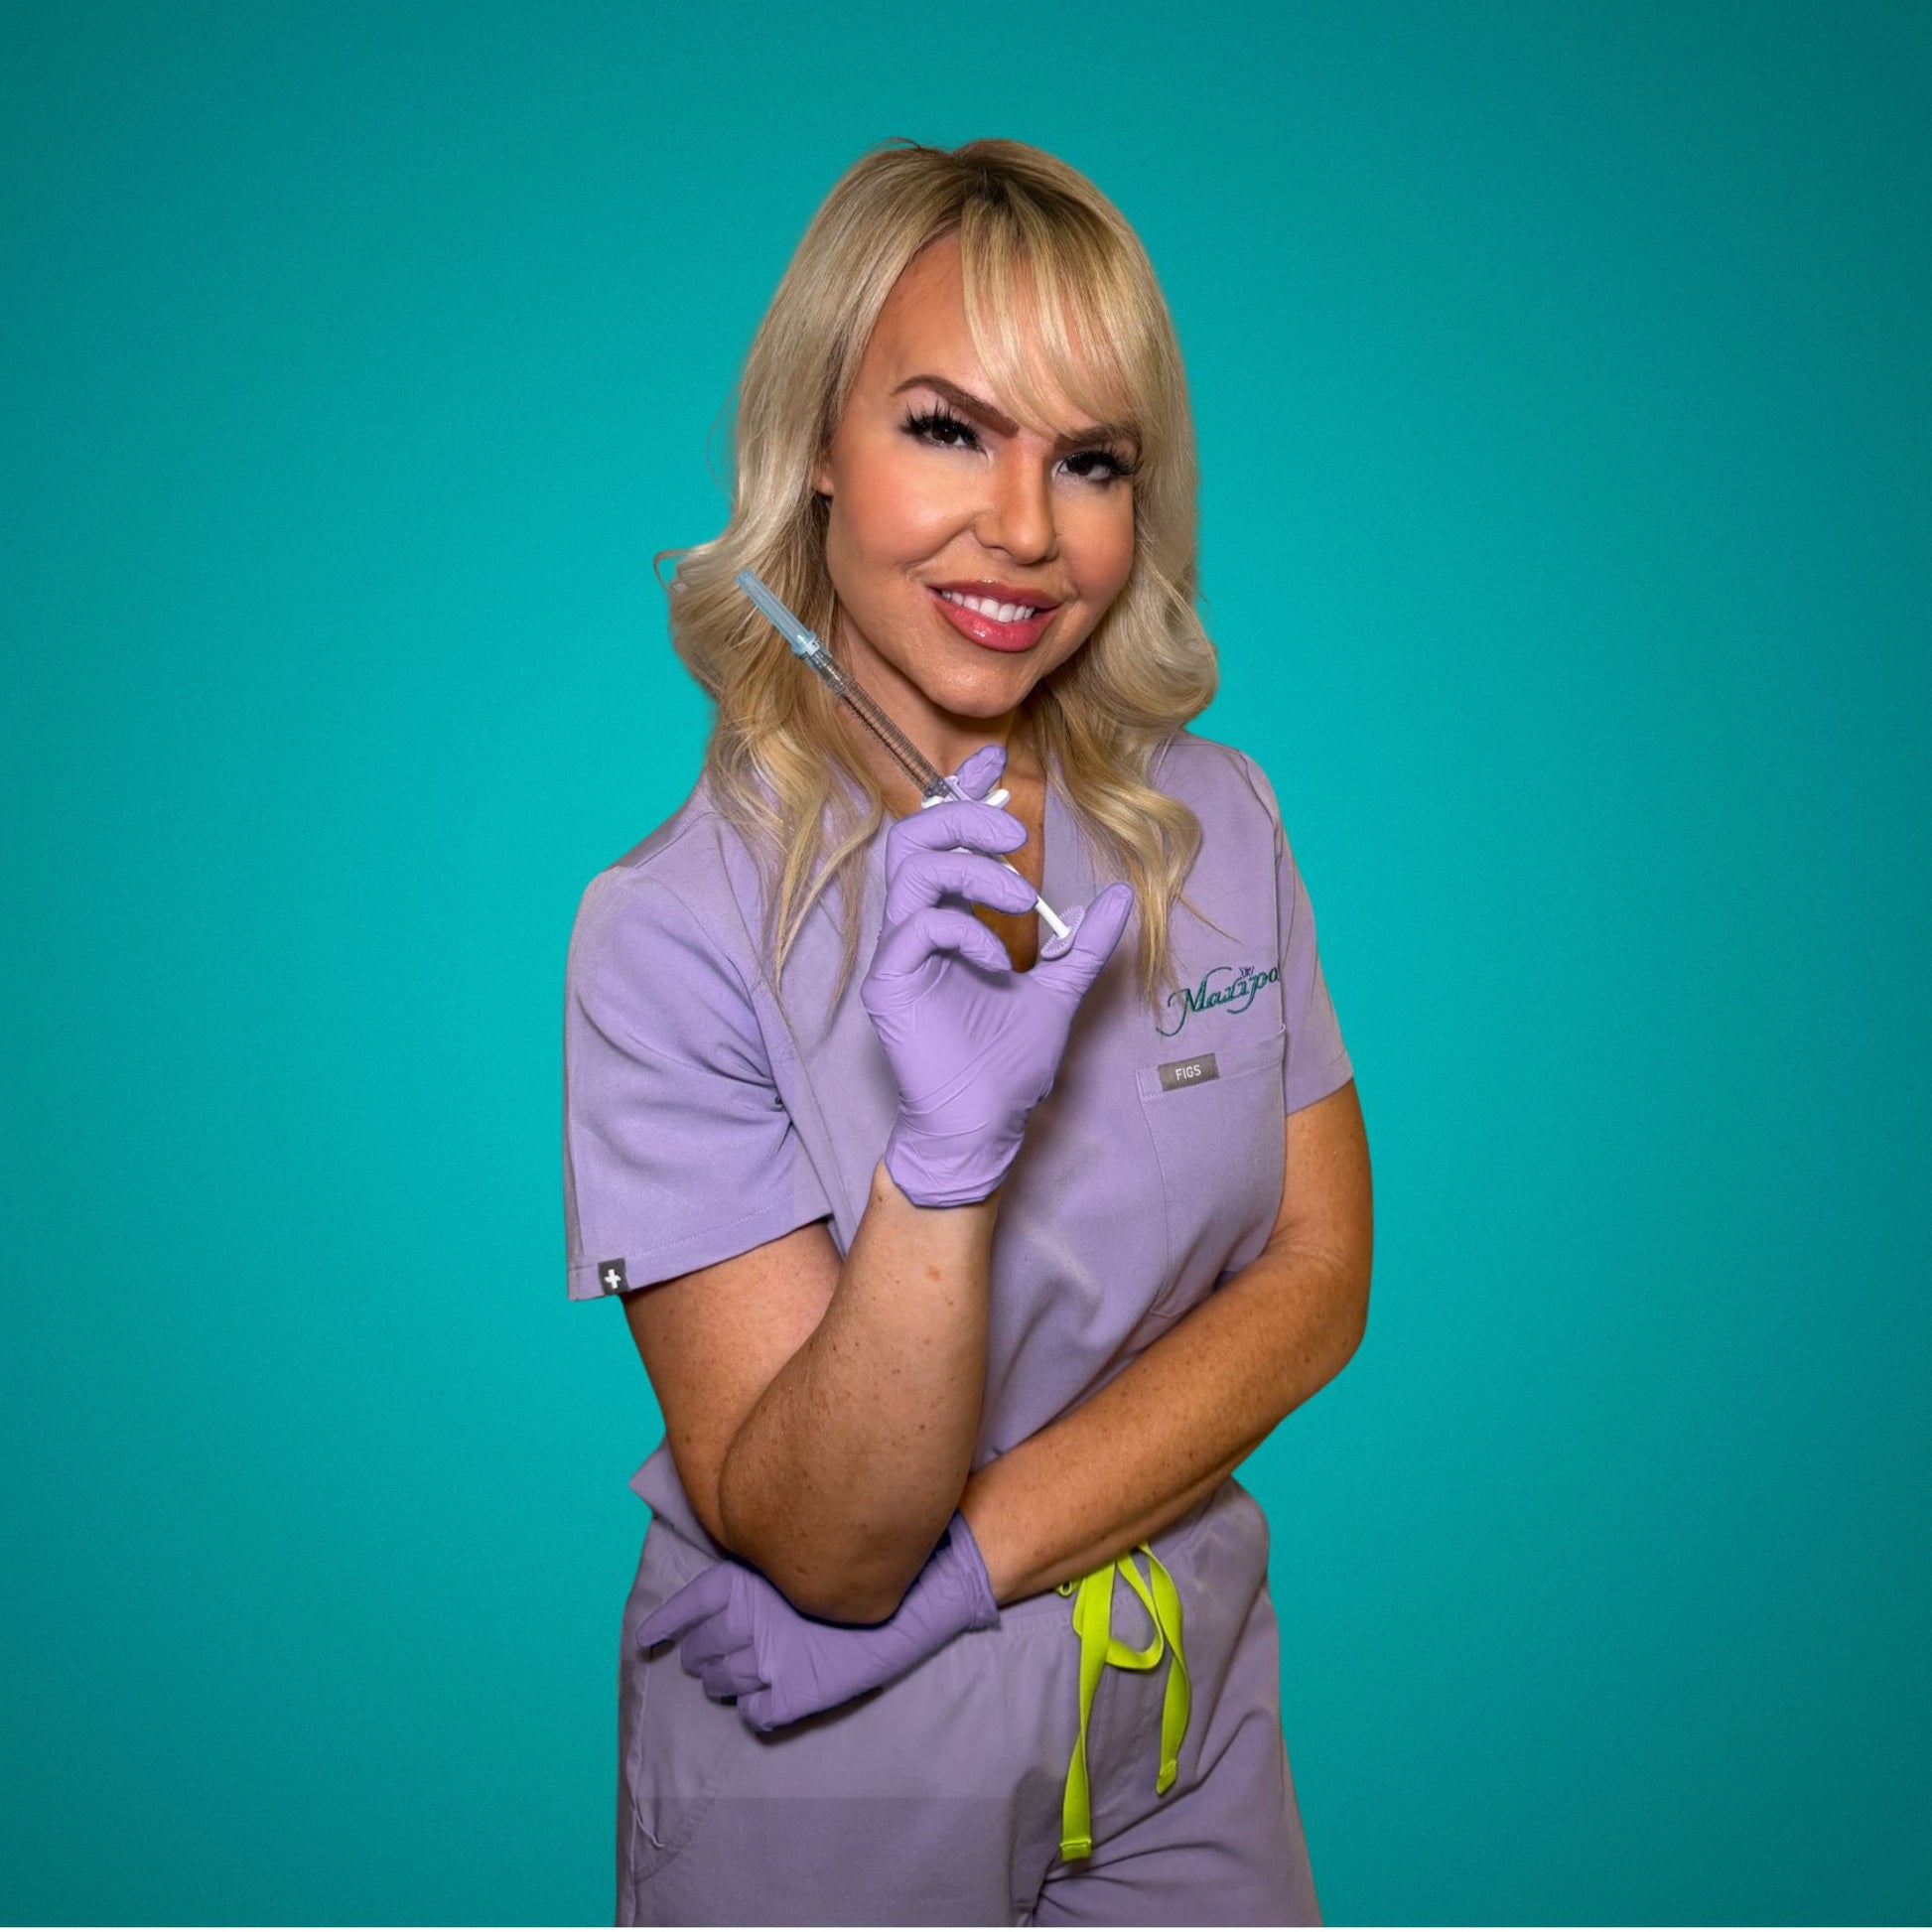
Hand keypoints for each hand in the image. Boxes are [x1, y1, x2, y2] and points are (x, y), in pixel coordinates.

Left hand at [634, 1511, 1000, 1731]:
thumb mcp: (806, 1552)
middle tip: (709, 1655)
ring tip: (735, 1676)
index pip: (687, 1609)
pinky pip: (756, 1715)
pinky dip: (757, 1708)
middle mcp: (748, 1623)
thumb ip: (765, 1570)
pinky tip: (768, 1698)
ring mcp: (770, 1663)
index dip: (664, 1627)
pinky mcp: (797, 1697)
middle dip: (700, 1654)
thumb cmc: (865, 1556)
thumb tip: (730, 1594)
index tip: (650, 1640)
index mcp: (744, 1582)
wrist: (920, 1585)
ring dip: (724, 1681)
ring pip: (722, 1685)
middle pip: (700, 1653)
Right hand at [862, 744, 1134, 1208]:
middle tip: (1017, 829)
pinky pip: (918, 927)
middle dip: (965, 815)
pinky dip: (964, 929)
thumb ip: (1082, 947)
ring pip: (911, 868)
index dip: (964, 790)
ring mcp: (899, 954)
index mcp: (948, 918)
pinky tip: (997, 959)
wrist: (985, 1125)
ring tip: (1022, 896)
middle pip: (915, 835)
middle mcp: (916, 927)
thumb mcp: (1060, 993)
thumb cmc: (1007, 1066)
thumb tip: (1116, 897)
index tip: (999, 761)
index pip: (942, 836)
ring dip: (973, 867)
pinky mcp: (891, 984)